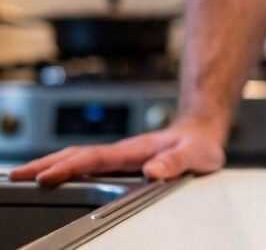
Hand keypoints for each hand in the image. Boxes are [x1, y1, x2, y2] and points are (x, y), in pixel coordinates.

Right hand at [7, 118, 225, 185]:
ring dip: (50, 164)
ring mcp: (120, 156)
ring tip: (22, 175)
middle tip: (16, 175)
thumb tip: (153, 172)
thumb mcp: (195, 155)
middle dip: (46, 164)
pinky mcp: (121, 162)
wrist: (202, 133)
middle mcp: (123, 151)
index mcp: (135, 150)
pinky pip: (87, 163)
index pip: (95, 158)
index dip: (69, 168)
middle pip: (77, 155)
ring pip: (79, 158)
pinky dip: (65, 167)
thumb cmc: (198, 145)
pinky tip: (53, 175)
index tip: (45, 176)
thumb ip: (176, 162)